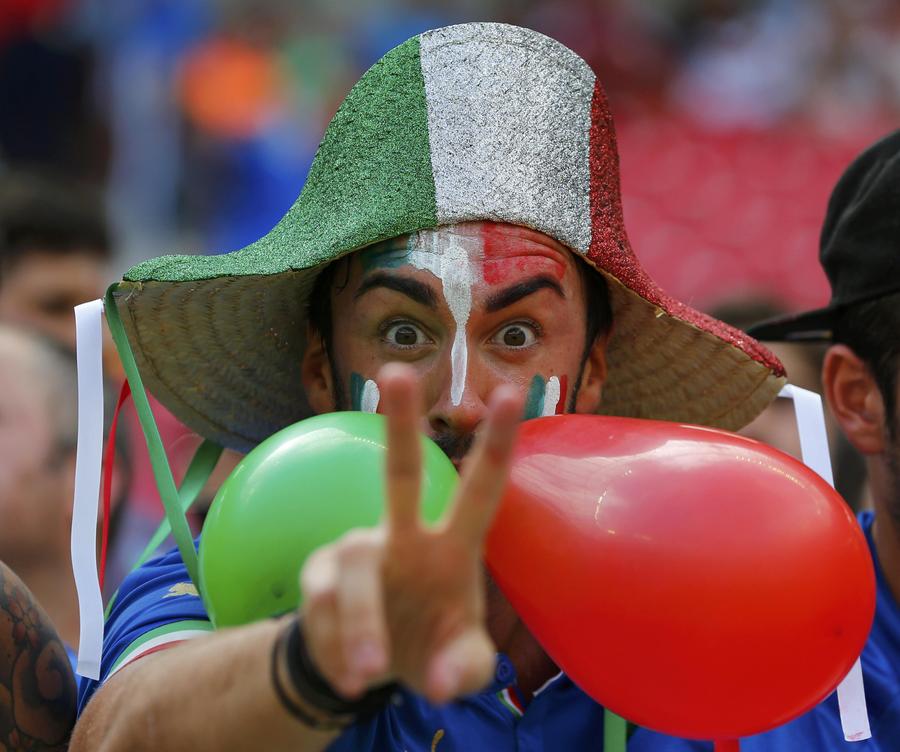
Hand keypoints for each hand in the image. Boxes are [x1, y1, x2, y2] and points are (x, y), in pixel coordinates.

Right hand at [298, 363, 520, 703]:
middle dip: (400, 422)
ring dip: (362, 622)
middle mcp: (404, 537)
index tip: (514, 393)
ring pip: (354, 565)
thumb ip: (463, 671)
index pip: (481, 488)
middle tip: (395, 371)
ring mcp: (358, 552)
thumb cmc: (427, 648)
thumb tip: (440, 683)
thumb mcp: (457, 666)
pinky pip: (322, 602)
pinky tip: (352, 675)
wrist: (367, 672)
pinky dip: (338, 643)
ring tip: (370, 672)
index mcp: (453, 548)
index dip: (497, 443)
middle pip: (401, 472)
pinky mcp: (318, 576)